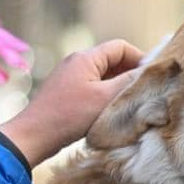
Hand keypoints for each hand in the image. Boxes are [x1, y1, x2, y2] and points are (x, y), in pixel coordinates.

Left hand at [0, 39, 141, 166]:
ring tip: (128, 104)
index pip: (121, 47)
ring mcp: (70, 77)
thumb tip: (149, 72)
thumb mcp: (104, 99)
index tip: (150, 77)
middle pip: (112, 60)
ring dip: (117, 87)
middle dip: (129, 74)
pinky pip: (92, 87)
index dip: (139, 59)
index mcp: (86, 58)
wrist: (33, 136)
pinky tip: (110, 111)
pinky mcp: (66, 92)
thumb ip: (128, 82)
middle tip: (142, 92)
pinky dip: (105, 95)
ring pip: (103, 75)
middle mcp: (77, 62)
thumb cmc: (69, 116)